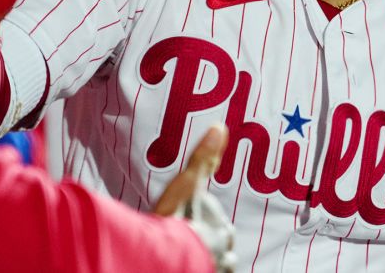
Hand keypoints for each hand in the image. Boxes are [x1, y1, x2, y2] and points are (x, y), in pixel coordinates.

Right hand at [154, 125, 235, 271]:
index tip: (194, 224)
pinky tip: (188, 268)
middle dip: (211, 246)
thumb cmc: (174, 222)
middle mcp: (222, 252)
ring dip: (208, 262)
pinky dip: (200, 271)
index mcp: (221, 229)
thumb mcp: (187, 184)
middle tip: (192, 243)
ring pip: (217, 266)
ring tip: (191, 259)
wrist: (162, 259)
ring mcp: (214, 269)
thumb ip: (203, 159)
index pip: (222, 228)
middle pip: (221, 249)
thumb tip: (220, 127)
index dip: (208, 225)